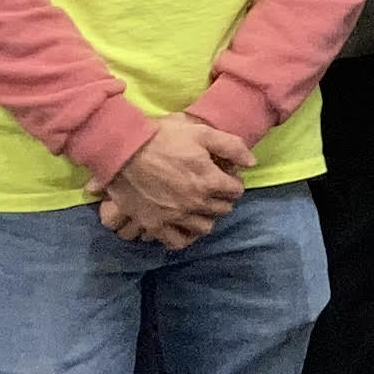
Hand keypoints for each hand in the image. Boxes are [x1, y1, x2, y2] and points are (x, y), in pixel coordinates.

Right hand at [98, 115, 249, 246]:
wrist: (122, 149)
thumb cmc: (162, 137)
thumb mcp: (201, 132)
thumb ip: (231, 146)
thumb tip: (251, 162)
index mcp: (208, 180)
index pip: (236, 190)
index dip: (233, 181)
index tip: (225, 175)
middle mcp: (195, 203)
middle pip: (223, 209)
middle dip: (222, 198)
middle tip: (212, 189)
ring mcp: (174, 217)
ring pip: (204, 227)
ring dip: (207, 217)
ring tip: (199, 207)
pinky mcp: (154, 225)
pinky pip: (177, 241)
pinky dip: (184, 236)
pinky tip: (183, 226)